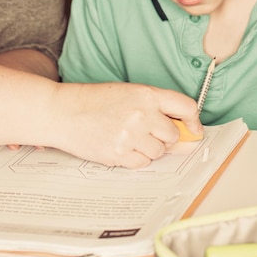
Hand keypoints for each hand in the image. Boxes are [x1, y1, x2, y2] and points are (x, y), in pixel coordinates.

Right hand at [54, 82, 201, 168]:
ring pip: (159, 152)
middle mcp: (143, 114)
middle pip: (173, 135)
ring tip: (128, 137)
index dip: (194, 121)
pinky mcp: (119, 153)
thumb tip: (183, 132)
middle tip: (146, 132)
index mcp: (147, 94)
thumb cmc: (92, 101)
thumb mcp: (127, 93)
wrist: (62, 112)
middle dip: (164, 137)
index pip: (186, 107)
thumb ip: (155, 108)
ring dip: (149, 149)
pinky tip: (120, 146)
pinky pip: (142, 163)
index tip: (193, 129)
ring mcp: (131, 135)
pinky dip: (135, 159)